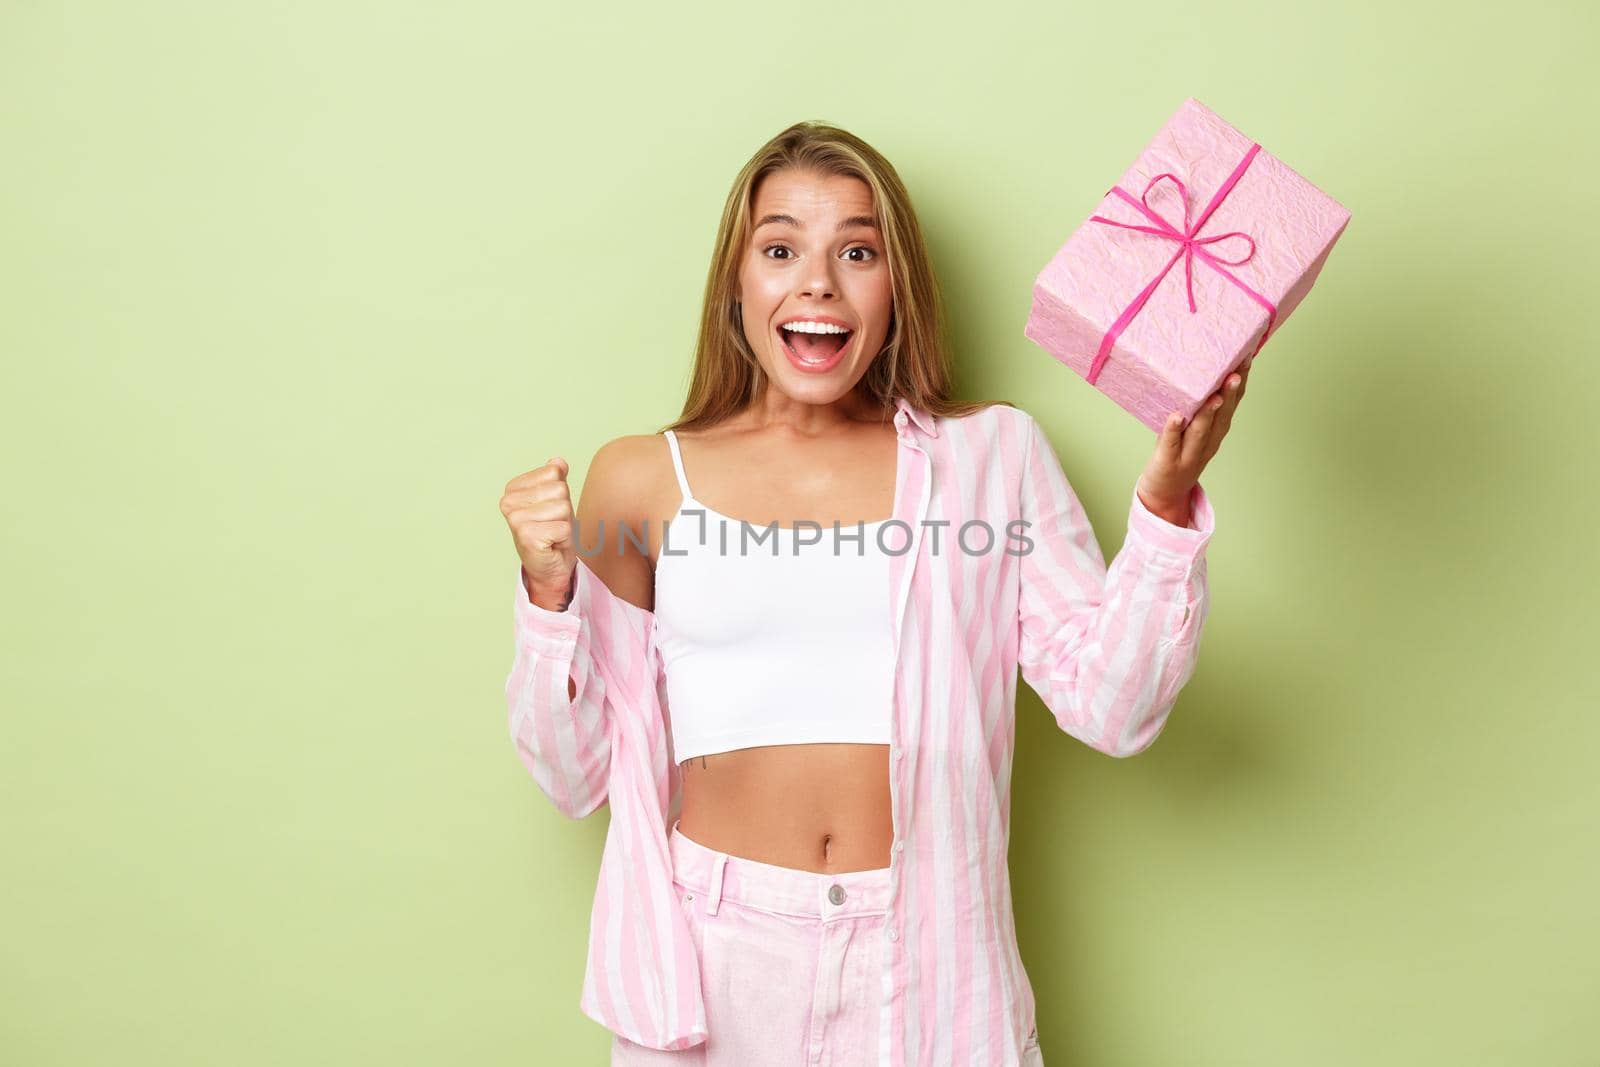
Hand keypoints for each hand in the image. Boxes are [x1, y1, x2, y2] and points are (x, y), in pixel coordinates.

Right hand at [501, 456, 577, 609]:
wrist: (550, 567)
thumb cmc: (552, 531)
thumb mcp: (556, 499)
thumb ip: (555, 478)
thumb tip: (558, 461)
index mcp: (513, 488)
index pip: (553, 472)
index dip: (560, 493)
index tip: (549, 510)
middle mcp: (508, 502)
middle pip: (559, 489)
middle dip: (564, 508)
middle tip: (553, 524)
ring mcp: (515, 519)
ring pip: (563, 507)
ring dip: (564, 523)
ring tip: (553, 533)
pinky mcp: (526, 536)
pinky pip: (564, 527)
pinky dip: (564, 538)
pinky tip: (552, 544)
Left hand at [1135, 358, 1251, 525]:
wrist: (1164, 493)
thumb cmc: (1179, 454)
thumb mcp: (1195, 429)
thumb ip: (1199, 405)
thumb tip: (1200, 369)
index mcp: (1217, 431)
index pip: (1232, 403)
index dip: (1240, 382)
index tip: (1246, 357)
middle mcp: (1208, 442)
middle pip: (1222, 416)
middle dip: (1230, 394)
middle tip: (1236, 372)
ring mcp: (1190, 453)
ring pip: (1202, 431)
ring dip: (1209, 413)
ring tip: (1214, 395)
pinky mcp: (1169, 461)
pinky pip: (1172, 443)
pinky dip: (1174, 430)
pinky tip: (1176, 416)